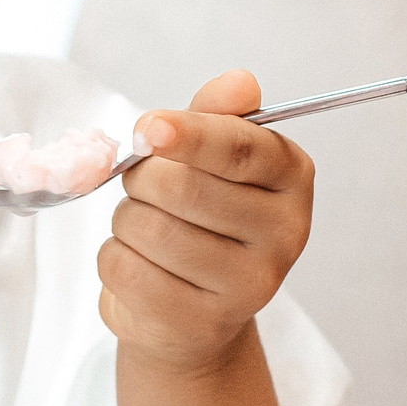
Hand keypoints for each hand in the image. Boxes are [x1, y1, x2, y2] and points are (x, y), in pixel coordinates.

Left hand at [100, 70, 315, 373]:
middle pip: (181, 188)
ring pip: (147, 229)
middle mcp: (286, 234)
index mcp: (292, 177)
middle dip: (141, 179)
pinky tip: (140, 265)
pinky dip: (114, 259)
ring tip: (146, 231)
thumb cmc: (199, 217)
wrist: (194, 313)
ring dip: (126, 221)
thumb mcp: (210, 160)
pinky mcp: (202, 323)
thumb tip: (240, 81)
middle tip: (144, 185)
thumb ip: (217, 117)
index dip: (188, 134)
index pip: (240, 148)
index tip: (148, 128)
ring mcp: (250, 286)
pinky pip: (125, 269)